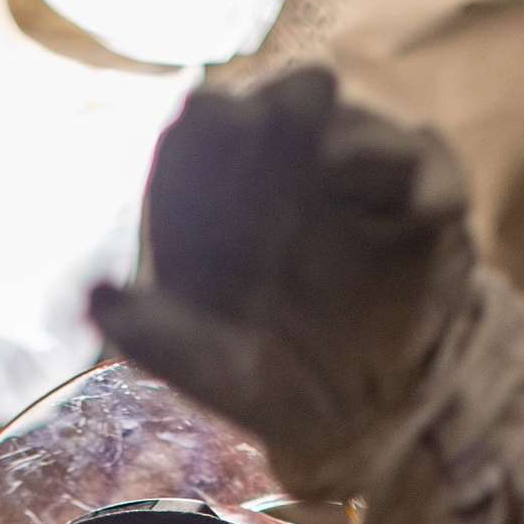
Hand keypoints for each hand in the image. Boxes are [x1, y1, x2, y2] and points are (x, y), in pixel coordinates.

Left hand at [91, 67, 473, 494]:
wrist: (366, 416)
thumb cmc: (268, 379)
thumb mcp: (211, 369)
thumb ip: (155, 336)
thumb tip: (96, 301)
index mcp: (214, 199)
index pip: (198, 138)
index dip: (202, 128)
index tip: (204, 123)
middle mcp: (282, 171)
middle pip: (280, 113)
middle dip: (284, 108)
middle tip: (290, 110)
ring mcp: (355, 176)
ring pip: (356, 133)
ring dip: (357, 143)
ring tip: (353, 164)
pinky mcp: (420, 198)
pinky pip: (427, 173)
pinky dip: (424, 186)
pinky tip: (419, 212)